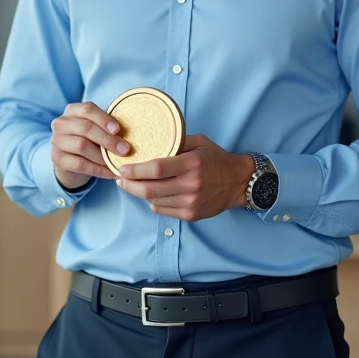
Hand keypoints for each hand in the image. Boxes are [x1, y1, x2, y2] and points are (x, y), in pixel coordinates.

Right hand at [49, 102, 131, 189]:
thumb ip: (107, 128)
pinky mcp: (56, 158)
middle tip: (124, 150)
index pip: (88, 109)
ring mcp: (56, 140)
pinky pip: (80, 164)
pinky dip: (98, 170)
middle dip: (108, 140)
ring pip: (82, 146)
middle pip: (86, 128)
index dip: (104, 119)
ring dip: (103, 156)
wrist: (70, 162)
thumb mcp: (96, 130)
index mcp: (72, 110)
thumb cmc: (88, 140)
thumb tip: (128, 134)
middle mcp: (61, 123)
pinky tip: (111, 173)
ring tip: (118, 163)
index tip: (118, 130)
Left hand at [116, 133, 254, 221]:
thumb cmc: (217, 159)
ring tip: (131, 184)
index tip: (122, 168)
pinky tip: (150, 193)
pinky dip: (152, 202)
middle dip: (129, 185)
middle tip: (120, 178)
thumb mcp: (199, 142)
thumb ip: (176, 142)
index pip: (156, 169)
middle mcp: (191, 185)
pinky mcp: (190, 215)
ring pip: (154, 202)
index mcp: (192, 164)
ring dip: (139, 193)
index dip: (135, 170)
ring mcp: (190, 203)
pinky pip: (163, 210)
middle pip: (150, 190)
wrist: (239, 183)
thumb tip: (150, 142)